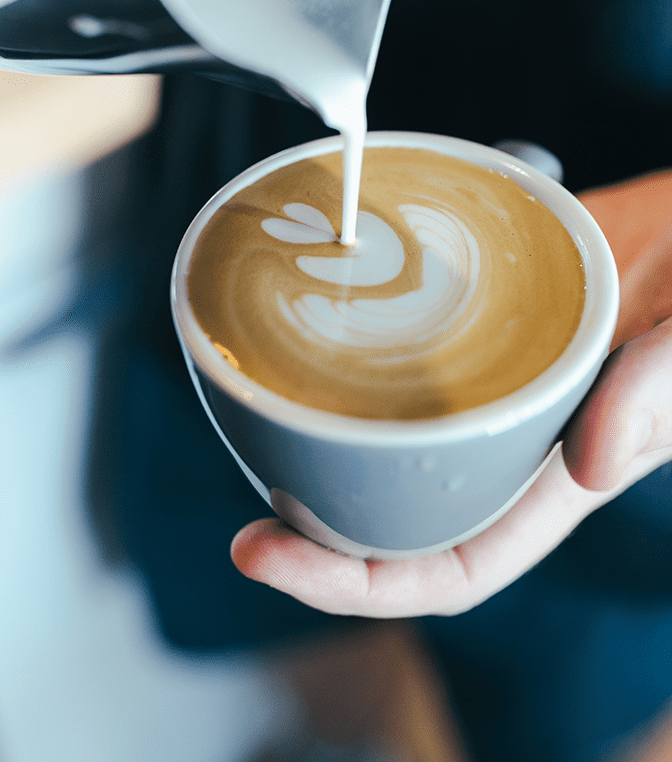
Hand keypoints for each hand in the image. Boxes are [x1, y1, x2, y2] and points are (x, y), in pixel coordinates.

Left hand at [231, 170, 671, 616]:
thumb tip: (592, 464)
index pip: (452, 564)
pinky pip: (405, 350)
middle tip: (247, 507)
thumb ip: (659, 394)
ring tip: (259, 421)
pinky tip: (309, 324)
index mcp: (557, 474)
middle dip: (320, 530)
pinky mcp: (475, 319)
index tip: (269, 556)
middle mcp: (509, 438)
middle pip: (400, 513)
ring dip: (324, 444)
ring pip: (392, 437)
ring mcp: (487, 381)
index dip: (358, 582)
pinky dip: (352, 351)